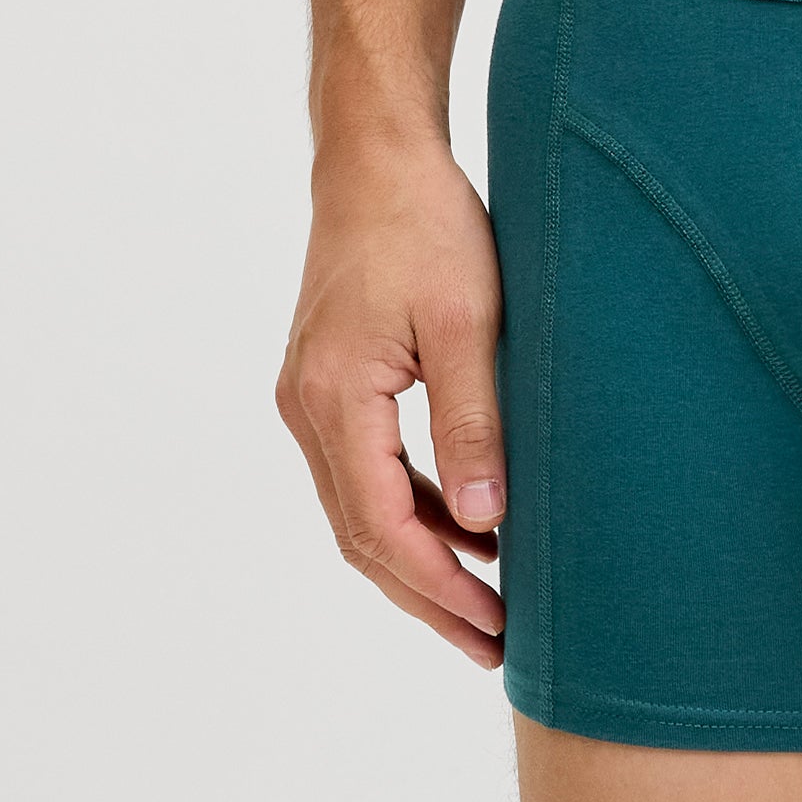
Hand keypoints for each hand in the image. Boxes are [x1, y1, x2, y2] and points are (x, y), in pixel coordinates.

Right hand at [276, 134, 508, 667]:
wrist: (375, 155)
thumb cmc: (427, 223)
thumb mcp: (469, 320)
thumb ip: (473, 421)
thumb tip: (485, 523)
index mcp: (333, 398)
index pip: (382, 528)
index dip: (439, 588)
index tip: (495, 627)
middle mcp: (306, 408)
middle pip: (362, 536)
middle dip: (428, 597)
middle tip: (495, 646)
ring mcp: (311, 396)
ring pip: (360, 509)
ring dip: (419, 560)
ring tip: (488, 606)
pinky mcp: (328, 382)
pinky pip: (365, 470)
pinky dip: (411, 510)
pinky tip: (464, 528)